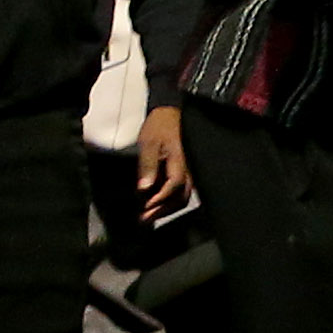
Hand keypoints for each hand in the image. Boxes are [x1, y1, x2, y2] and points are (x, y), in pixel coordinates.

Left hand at [135, 106, 194, 221]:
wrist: (170, 113)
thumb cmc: (159, 126)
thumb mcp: (148, 142)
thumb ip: (147, 165)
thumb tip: (144, 188)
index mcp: (179, 162)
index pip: (175, 185)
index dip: (161, 198)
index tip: (146, 207)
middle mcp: (188, 170)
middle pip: (182, 197)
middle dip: (163, 210)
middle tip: (145, 218)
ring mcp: (188, 172)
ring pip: (183, 197)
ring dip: (166, 208)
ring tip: (149, 215)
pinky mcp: (184, 172)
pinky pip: (181, 191)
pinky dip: (169, 201)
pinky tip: (156, 204)